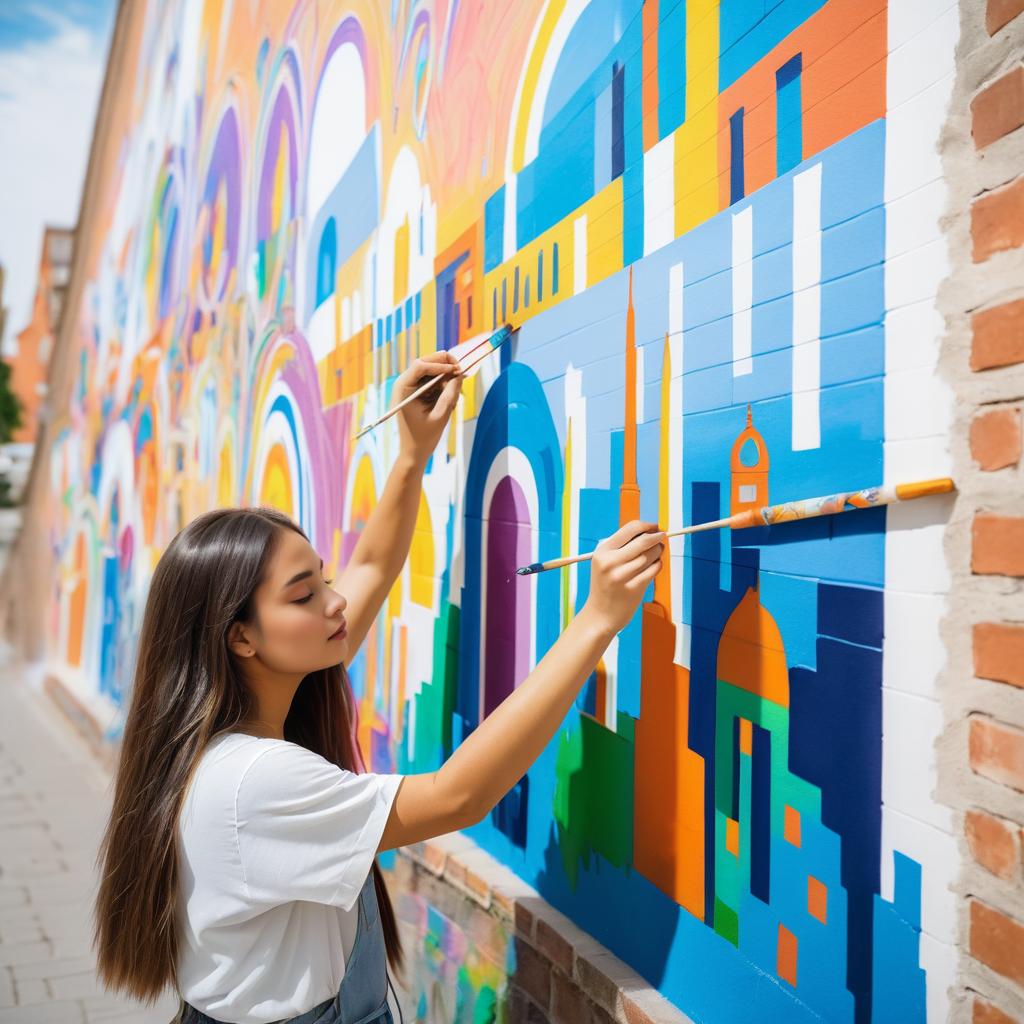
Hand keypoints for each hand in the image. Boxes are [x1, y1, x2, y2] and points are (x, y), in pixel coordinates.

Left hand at [394, 350, 463, 465]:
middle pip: (426, 363)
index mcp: (403, 388)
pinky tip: (450, 403)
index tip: (456, 370)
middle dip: (445, 366)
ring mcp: (413, 387)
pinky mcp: (421, 392)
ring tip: (455, 396)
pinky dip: (446, 386)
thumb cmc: (423, 437)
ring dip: (447, 378)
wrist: (414, 451)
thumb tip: (460, 375)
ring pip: (433, 372)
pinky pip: (436, 382)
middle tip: (462, 371)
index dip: (439, 365)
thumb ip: (449, 395)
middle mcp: (406, 383)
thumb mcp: (440, 416)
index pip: (420, 366)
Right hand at [581, 520, 665, 634]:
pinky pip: (653, 570)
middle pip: (644, 541)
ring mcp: (622, 576)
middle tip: (661, 539)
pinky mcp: (633, 588)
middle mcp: (610, 562)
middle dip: (657, 538)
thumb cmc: (606, 585)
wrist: (600, 615)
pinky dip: (658, 565)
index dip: (647, 525)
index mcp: (602, 552)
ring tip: (656, 554)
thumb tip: (649, 531)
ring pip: (650, 555)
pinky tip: (655, 566)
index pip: (630, 529)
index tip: (655, 527)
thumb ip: (622, 546)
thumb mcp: (604, 562)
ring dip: (658, 552)